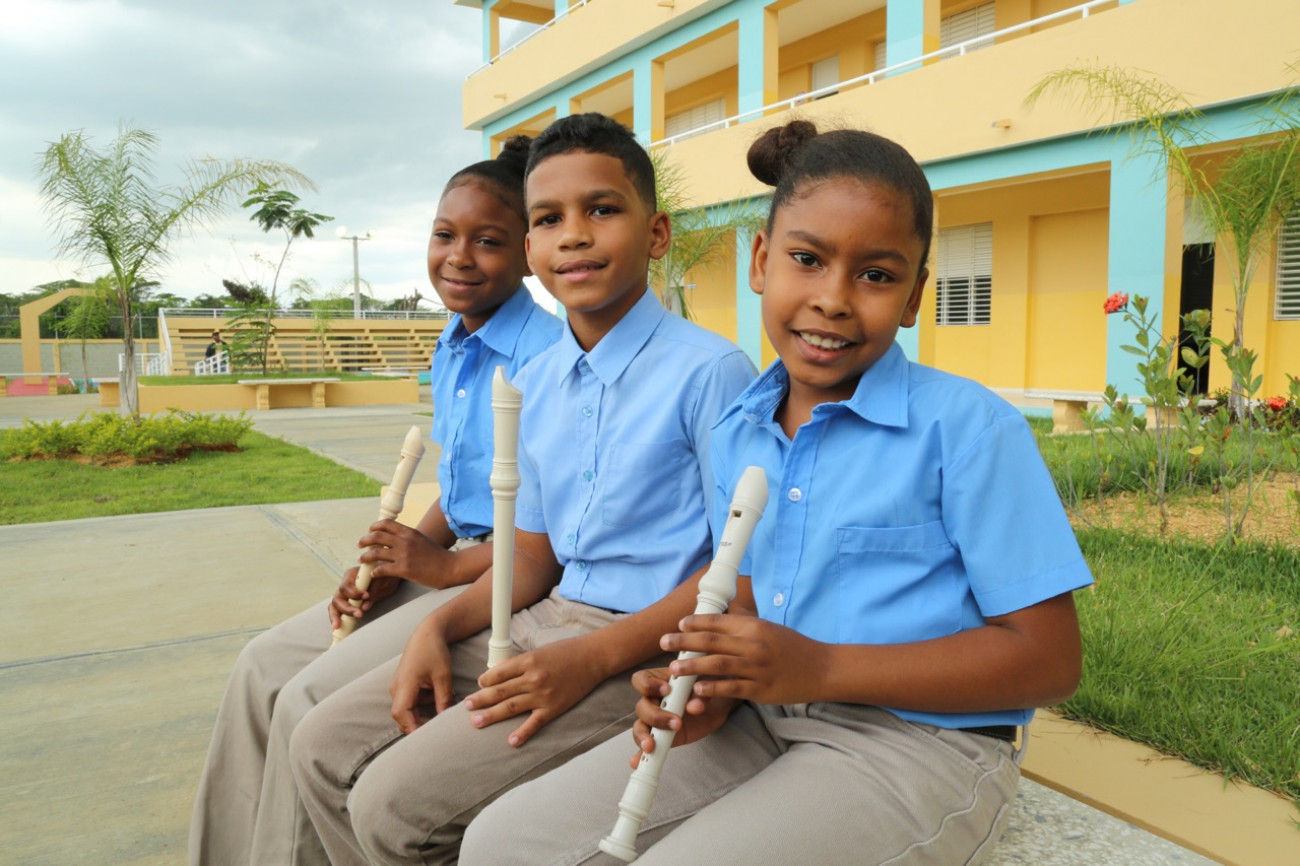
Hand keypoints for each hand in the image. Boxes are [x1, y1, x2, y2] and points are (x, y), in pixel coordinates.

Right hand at [328, 566, 399, 629]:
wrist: (387, 577)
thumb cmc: (384, 575)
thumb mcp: (383, 580)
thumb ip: (374, 590)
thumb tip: (365, 607)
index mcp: (352, 575)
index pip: (346, 585)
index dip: (354, 593)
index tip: (366, 596)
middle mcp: (345, 584)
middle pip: (338, 597)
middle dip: (347, 608)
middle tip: (359, 614)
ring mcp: (344, 594)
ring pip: (334, 605)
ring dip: (337, 616)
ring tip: (339, 625)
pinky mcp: (346, 602)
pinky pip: (337, 610)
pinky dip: (336, 618)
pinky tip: (336, 626)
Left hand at [358, 519, 457, 587]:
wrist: (450, 567)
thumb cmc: (436, 555)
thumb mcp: (421, 539)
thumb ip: (407, 537)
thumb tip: (394, 536)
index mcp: (409, 532)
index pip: (386, 523)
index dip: (374, 527)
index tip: (369, 532)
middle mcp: (405, 541)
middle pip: (377, 536)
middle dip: (364, 540)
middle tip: (359, 545)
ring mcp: (404, 555)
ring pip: (376, 553)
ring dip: (365, 557)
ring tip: (360, 560)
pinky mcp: (404, 569)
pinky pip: (382, 569)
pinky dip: (374, 571)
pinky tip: (373, 573)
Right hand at [390, 618, 454, 734]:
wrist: (427, 633)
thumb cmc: (434, 651)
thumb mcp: (443, 676)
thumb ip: (443, 699)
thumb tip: (444, 720)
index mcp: (404, 685)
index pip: (402, 714)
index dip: (412, 729)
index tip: (425, 740)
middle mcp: (397, 688)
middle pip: (403, 717)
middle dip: (419, 725)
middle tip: (439, 732)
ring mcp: (398, 688)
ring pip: (408, 711)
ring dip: (424, 714)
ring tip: (443, 709)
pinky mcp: (403, 687)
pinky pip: (411, 703)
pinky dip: (424, 704)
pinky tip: (438, 696)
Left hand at [461, 638, 605, 747]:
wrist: (593, 658)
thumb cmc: (567, 652)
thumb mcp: (540, 651)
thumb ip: (522, 663)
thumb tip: (502, 675)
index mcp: (528, 660)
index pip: (499, 673)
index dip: (485, 680)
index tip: (478, 685)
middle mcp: (533, 678)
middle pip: (500, 691)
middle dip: (481, 699)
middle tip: (466, 706)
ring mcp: (543, 695)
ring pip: (511, 707)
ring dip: (491, 715)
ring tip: (476, 721)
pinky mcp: (553, 708)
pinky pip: (534, 723)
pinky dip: (522, 733)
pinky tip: (511, 741)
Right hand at [627, 667, 735, 768]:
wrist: (718, 704)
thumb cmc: (708, 688)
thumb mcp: (707, 685)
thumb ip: (701, 694)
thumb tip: (694, 706)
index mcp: (660, 681)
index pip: (642, 680)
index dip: (649, 685)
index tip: (666, 690)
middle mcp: (653, 700)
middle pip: (642, 707)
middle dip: (656, 716)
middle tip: (677, 722)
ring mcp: (656, 721)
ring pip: (640, 727)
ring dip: (644, 737)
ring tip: (652, 746)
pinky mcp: (662, 738)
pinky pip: (646, 747)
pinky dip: (640, 756)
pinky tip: (638, 763)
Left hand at [658, 613, 830, 706]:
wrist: (821, 669)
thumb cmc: (793, 647)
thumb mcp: (768, 629)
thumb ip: (744, 626)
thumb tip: (716, 622)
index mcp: (754, 626)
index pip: (718, 621)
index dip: (695, 622)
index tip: (679, 624)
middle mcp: (754, 644)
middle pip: (711, 641)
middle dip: (684, 641)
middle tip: (664, 642)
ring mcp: (757, 667)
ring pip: (717, 664)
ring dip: (692, 666)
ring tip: (673, 669)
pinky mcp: (760, 689)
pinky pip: (731, 688)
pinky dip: (712, 688)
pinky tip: (697, 690)